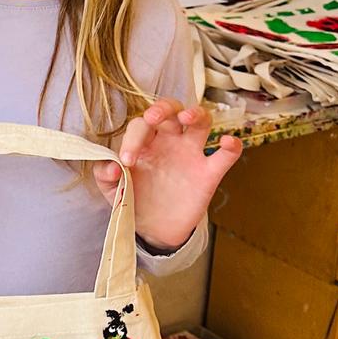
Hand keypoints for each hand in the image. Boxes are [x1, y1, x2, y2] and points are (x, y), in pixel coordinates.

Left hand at [95, 99, 241, 250]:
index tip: (127, 162)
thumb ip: (105, 175)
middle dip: (162, 108)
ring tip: (187, 117)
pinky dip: (232, 146)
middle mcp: (168, 142)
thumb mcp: (112, 190)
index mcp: (144, 142)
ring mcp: (191, 155)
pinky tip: (227, 143)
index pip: (140, 126)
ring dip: (196, 113)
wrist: (154, 231)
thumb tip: (113, 166)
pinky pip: (226, 155)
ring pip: (201, 121)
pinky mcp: (209, 174)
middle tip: (153, 117)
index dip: (132, 139)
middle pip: (170, 111)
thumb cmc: (134, 201)